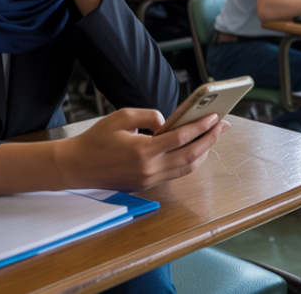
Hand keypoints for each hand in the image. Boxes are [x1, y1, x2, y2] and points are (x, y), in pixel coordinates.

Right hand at [55, 107, 229, 191]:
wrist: (76, 166)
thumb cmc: (96, 139)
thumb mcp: (122, 117)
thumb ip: (150, 116)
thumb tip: (169, 123)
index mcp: (143, 151)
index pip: (181, 138)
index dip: (201, 126)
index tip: (215, 116)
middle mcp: (149, 169)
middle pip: (191, 155)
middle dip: (210, 139)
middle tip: (223, 125)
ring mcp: (149, 180)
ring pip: (187, 167)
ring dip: (204, 152)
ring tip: (213, 135)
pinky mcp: (147, 185)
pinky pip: (176, 173)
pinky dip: (190, 161)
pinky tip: (196, 148)